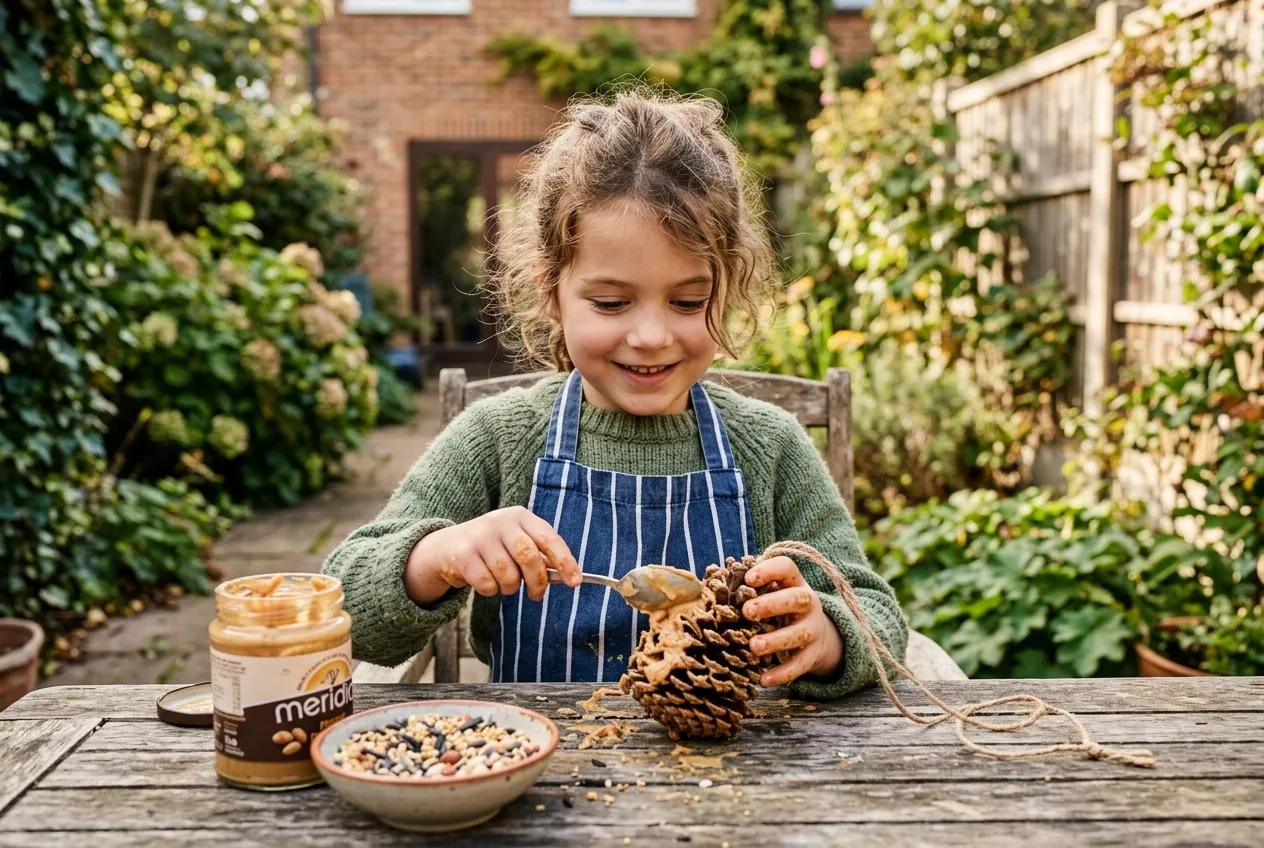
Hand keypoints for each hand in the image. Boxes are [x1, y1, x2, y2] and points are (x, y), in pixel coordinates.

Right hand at [404, 507, 581, 605]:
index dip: (565, 561)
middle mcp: (500, 521)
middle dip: (537, 582)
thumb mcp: (516, 543)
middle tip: (536, 595)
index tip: (575, 582)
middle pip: (530, 557)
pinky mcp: (463, 554)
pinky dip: (490, 590)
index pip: (549, 538)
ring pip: (508, 575)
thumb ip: (539, 557)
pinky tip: (483, 581)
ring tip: (502, 582)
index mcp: (520, 516)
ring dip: (509, 588)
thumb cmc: (492, 548)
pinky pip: (487, 584)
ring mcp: (480, 536)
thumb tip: (566, 577)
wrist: (446, 547)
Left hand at [741, 555, 844, 686]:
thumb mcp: (770, 593)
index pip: (786, 567)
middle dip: (772, 604)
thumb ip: (747, 589)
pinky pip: (800, 665)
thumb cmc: (779, 608)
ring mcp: (814, 628)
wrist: (816, 634)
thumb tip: (707, 586)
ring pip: (799, 633)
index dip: (769, 570)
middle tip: (747, 612)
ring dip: (776, 640)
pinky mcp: (813, 654)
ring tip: (753, 646)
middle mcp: (808, 602)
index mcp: (794, 582)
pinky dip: (783, 673)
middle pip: (796, 599)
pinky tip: (764, 679)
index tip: (748, 578)